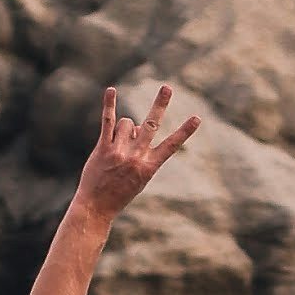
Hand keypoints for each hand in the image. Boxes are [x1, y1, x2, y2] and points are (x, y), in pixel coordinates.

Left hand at [77, 83, 199, 222]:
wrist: (97, 207)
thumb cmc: (119, 193)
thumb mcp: (138, 177)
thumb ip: (141, 151)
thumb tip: (136, 125)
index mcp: (149, 166)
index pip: (172, 145)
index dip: (185, 130)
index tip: (197, 118)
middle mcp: (136, 157)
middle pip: (152, 124)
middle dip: (160, 104)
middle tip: (167, 87)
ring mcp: (120, 151)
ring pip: (127, 123)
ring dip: (124, 129)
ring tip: (118, 146)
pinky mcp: (104, 148)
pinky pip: (108, 121)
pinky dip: (110, 105)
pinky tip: (111, 90)